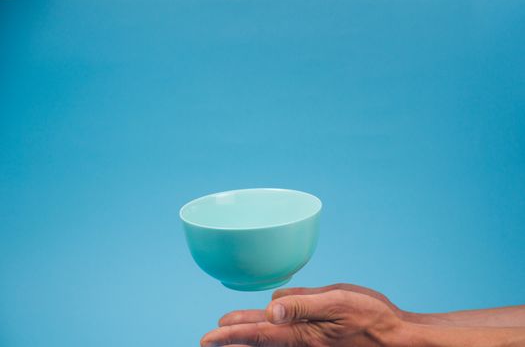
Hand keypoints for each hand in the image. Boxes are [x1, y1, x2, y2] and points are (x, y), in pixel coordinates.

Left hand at [201, 287, 404, 346]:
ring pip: (269, 341)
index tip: (210, 335)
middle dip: (231, 340)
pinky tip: (265, 330)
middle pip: (259, 341)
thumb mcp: (338, 302)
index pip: (259, 334)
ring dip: (246, 338)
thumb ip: (303, 304)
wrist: (396, 337)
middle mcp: (301, 341)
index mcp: (303, 332)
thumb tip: (270, 310)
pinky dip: (267, 337)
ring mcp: (309, 342)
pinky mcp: (317, 339)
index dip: (232, 334)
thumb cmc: (371, 316)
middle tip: (208, 340)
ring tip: (226, 335)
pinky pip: (284, 339)